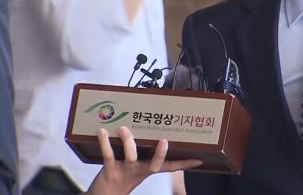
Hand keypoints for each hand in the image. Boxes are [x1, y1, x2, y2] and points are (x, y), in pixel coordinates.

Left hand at [85, 126, 201, 194]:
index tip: (199, 159)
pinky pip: (108, 155)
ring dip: (128, 141)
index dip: (185, 163)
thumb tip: (148, 126)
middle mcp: (140, 169)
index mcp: (149, 168)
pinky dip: (105, 143)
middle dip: (160, 154)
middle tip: (164, 141)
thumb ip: (144, 149)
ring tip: (124, 129)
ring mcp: (126, 170)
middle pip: (154, 164)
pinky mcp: (110, 170)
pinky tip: (103, 132)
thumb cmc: (122, 176)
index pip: (171, 166)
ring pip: (130, 156)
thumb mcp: (137, 165)